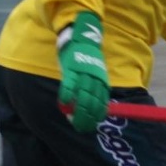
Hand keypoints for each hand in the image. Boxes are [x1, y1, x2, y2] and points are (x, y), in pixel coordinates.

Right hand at [57, 11, 109, 132]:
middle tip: (80, 128)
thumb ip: (93, 89)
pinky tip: (63, 104)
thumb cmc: (85, 59)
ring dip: (77, 111)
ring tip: (72, 121)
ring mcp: (83, 74)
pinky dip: (67, 95)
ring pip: (82, 96)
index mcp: (102, 81)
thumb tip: (87, 106)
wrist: (81, 37)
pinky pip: (69, 84)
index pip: (101, 102)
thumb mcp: (94, 74)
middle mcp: (95, 79)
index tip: (91, 125)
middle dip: (87, 117)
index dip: (96, 115)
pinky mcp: (71, 68)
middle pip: (92, 102)